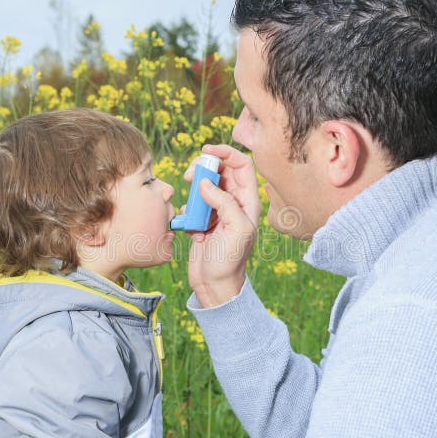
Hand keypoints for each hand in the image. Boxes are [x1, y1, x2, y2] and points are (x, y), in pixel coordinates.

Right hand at [185, 144, 260, 306]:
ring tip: (190, 207)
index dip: (226, 152)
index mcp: (248, 202)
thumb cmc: (230, 261)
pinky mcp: (203, 221)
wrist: (215, 286)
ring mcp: (218, 212)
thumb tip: (204, 184)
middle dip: (203, 168)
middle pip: (220, 170)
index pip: (243, 165)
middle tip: (189, 176)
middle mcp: (234, 203)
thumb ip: (224, 202)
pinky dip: (188, 211)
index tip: (206, 151)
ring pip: (204, 186)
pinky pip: (193, 205)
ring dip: (193, 192)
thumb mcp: (235, 230)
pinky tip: (191, 228)